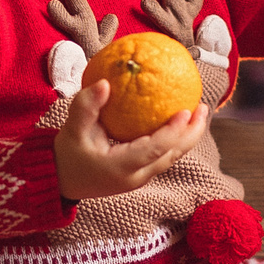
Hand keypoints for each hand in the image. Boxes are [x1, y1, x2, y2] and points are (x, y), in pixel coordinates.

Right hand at [53, 80, 207, 200]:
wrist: (61, 181)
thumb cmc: (67, 154)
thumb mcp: (72, 130)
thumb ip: (86, 107)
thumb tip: (104, 83)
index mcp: (122, 167)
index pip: (155, 149)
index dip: (173, 131)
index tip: (186, 110)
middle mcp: (136, 176)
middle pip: (173, 155)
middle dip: (192, 133)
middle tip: (203, 106)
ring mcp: (141, 178)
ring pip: (172, 156)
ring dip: (188, 136)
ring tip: (199, 111)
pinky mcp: (141, 174)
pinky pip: (164, 155)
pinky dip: (176, 138)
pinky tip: (179, 119)